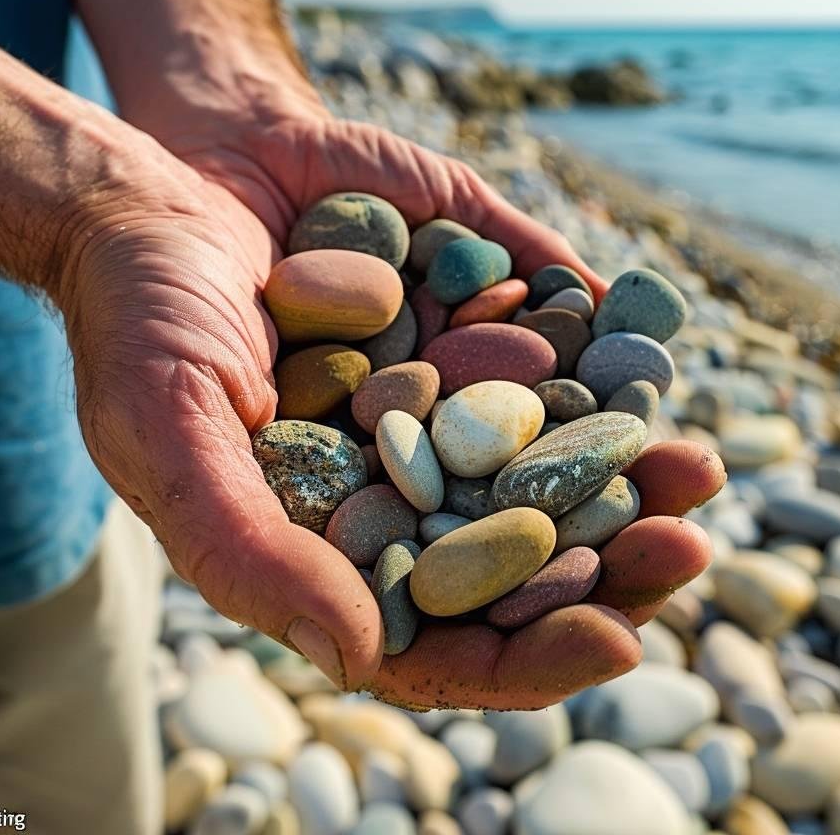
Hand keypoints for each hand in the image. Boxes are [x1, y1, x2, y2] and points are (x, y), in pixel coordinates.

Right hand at [134, 104, 716, 708]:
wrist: (168, 181)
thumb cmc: (146, 318)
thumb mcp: (170, 435)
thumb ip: (248, 552)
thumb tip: (358, 659)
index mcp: (341, 542)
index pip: (450, 636)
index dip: (531, 656)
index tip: (613, 643)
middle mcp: (410, 480)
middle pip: (530, 553)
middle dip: (616, 562)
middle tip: (684, 550)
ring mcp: (453, 396)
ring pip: (561, 455)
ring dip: (635, 469)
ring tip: (693, 470)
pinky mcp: (478, 308)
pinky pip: (558, 341)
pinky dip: (605, 355)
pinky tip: (650, 370)